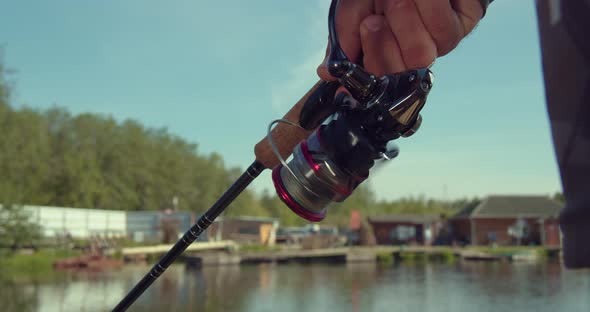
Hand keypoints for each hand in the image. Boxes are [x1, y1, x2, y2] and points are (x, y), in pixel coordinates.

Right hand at [317, 0, 484, 78]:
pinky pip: (443, 32)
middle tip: (375, 19)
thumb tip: (326, 72)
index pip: (375, 77)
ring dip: (405, 24)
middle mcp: (411, 51)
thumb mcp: (355, 5)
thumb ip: (342, 34)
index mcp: (384, 50)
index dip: (365, 73)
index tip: (356, 43)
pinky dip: (429, 8)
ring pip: (420, 56)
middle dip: (382, 46)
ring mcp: (438, 42)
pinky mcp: (463, 25)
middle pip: (398, 73)